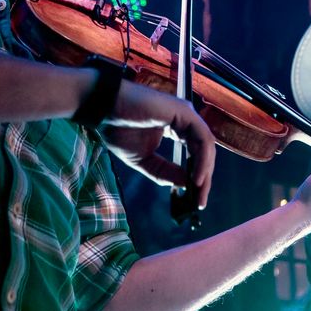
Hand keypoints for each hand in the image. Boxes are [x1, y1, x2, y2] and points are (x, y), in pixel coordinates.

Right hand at [99, 81, 215, 208]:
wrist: (103, 109)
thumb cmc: (119, 129)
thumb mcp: (145, 160)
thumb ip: (165, 172)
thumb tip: (186, 184)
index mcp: (177, 127)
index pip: (195, 153)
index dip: (198, 176)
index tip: (195, 198)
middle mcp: (185, 119)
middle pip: (204, 151)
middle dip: (204, 178)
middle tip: (200, 201)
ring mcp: (186, 114)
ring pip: (206, 146)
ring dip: (204, 172)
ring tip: (198, 192)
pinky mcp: (184, 112)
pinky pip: (202, 139)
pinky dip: (202, 160)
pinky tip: (196, 178)